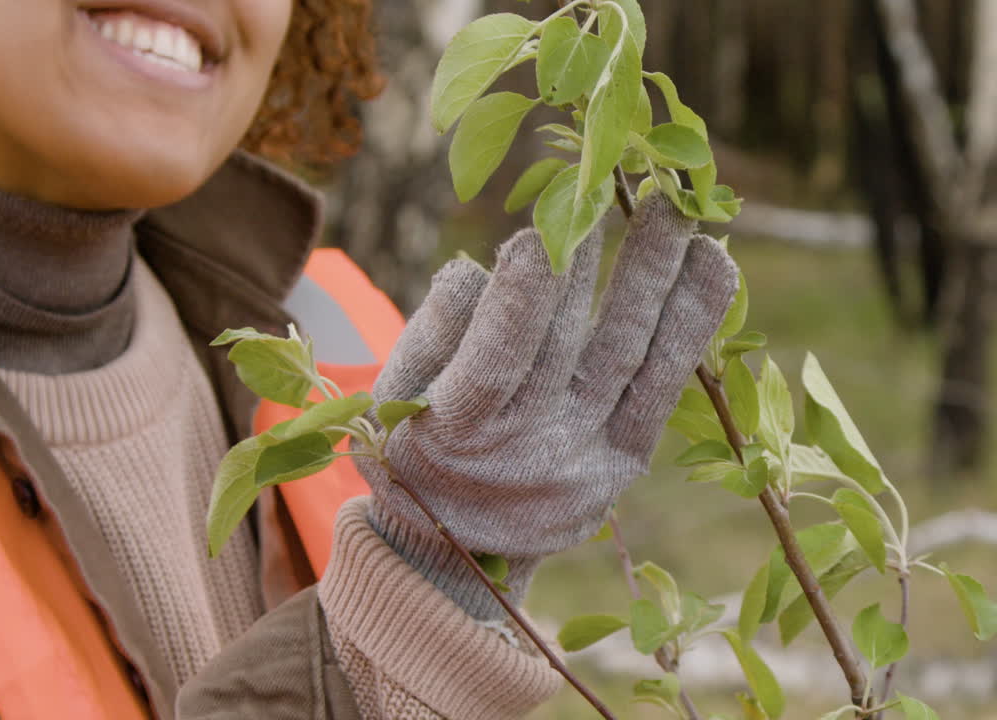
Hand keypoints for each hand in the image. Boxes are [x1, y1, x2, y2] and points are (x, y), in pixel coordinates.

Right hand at [358, 194, 738, 618]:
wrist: (460, 549)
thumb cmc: (417, 448)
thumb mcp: (393, 401)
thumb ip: (430, 335)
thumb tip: (474, 269)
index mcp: (456, 435)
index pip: (493, 362)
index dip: (516, 300)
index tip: (534, 233)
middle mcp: (528, 449)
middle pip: (564, 345)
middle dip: (584, 260)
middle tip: (605, 182)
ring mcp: (585, 455)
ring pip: (624, 355)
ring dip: (650, 275)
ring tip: (669, 205)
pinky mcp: (626, 458)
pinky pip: (664, 386)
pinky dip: (691, 323)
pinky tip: (713, 261)